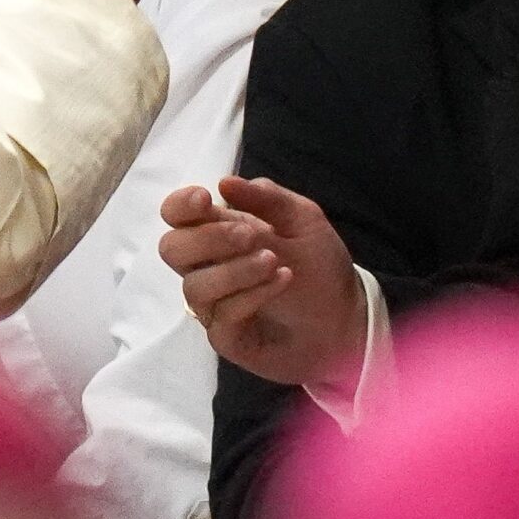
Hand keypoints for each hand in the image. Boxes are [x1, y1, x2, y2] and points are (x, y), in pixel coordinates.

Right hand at [159, 176, 367, 385]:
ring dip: (235, 269)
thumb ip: (266, 198)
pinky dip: (253, 294)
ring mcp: (214, 304)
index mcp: (220, 231)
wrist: (347, 319)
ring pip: (195, 286)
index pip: (177, 216)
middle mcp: (209, 267)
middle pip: (171, 249)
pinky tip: (283, 280)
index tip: (205, 199)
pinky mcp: (226, 336)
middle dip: (207, 238)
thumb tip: (225, 182)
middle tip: (250, 235)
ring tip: (274, 262)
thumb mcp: (303, 219)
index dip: (180, 206)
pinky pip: (222, 315)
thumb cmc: (319, 266)